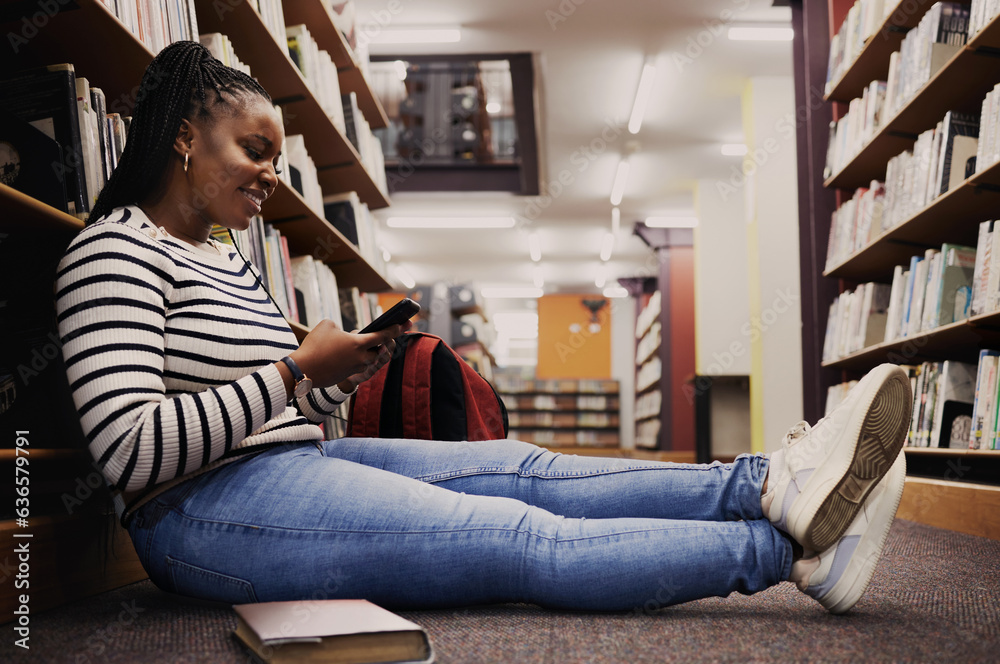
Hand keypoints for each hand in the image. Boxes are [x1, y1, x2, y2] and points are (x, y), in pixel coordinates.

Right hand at [289, 319, 407, 388]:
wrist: (302, 369)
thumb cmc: (314, 345)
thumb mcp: (327, 325)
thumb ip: (340, 327)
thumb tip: (343, 334)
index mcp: (358, 344)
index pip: (382, 336)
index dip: (393, 330)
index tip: (403, 325)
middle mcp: (360, 358)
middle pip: (378, 351)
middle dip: (381, 345)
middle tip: (384, 338)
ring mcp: (353, 369)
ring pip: (367, 361)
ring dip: (367, 353)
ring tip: (361, 345)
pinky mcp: (346, 376)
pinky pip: (356, 367)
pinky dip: (354, 360)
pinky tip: (346, 355)